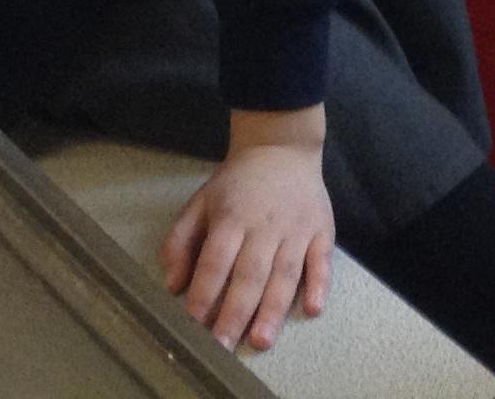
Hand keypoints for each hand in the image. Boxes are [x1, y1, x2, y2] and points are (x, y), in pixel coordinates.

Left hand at [161, 105, 335, 352]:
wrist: (282, 148)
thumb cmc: (236, 183)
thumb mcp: (200, 202)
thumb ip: (180, 241)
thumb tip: (172, 285)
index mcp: (232, 217)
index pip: (216, 260)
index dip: (204, 293)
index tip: (193, 324)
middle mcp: (265, 225)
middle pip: (249, 274)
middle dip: (235, 313)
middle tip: (223, 346)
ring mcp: (297, 228)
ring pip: (285, 274)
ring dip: (273, 308)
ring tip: (261, 340)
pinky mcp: (322, 229)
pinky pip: (322, 260)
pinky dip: (319, 284)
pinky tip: (312, 308)